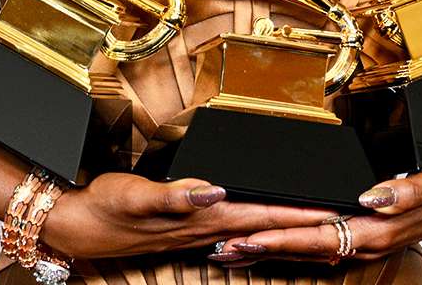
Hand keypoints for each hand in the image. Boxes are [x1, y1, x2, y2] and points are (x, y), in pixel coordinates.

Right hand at [39, 172, 340, 260]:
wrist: (78, 227)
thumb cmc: (106, 208)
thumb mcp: (136, 196)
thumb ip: (175, 194)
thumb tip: (213, 189)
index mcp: (202, 216)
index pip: (261, 215)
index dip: (298, 214)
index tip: (332, 212)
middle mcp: (206, 227)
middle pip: (267, 226)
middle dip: (306, 225)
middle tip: (343, 221)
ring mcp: (198, 231)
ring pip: (254, 231)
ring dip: (286, 231)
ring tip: (318, 229)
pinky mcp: (188, 228)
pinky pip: (235, 232)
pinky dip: (258, 231)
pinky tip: (265, 232)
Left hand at [208, 158, 421, 264]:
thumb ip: (405, 192)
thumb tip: (372, 197)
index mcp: (376, 229)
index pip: (318, 235)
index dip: (281, 237)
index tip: (248, 237)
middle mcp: (365, 241)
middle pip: (303, 249)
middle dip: (261, 250)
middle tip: (222, 250)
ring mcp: (363, 242)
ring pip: (308, 251)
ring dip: (270, 251)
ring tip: (233, 251)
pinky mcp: (362, 235)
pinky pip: (320, 246)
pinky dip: (291, 246)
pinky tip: (272, 243)